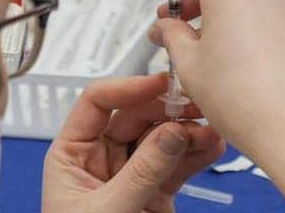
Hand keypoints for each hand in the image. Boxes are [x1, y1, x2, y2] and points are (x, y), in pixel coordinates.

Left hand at [42, 74, 224, 212]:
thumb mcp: (106, 212)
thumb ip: (140, 173)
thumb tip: (170, 133)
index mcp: (71, 154)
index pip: (96, 103)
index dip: (127, 88)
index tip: (158, 84)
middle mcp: (100, 158)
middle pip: (135, 116)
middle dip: (166, 110)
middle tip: (194, 106)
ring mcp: (129, 174)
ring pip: (161, 139)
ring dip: (187, 131)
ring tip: (210, 130)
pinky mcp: (154, 193)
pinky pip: (176, 165)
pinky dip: (196, 154)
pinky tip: (213, 146)